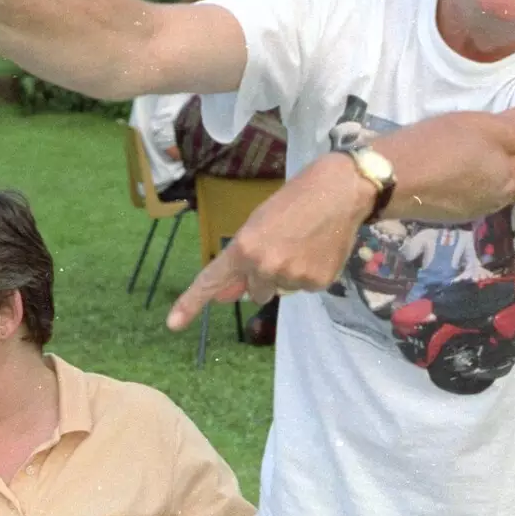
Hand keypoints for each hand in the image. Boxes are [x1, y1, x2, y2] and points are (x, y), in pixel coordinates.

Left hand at [166, 153, 373, 330]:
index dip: (191, 303)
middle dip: (263, 278)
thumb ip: (240, 263)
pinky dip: (309, 274)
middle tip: (282, 248)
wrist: (342, 191)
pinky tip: (318, 250)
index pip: (212, 280)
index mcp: (245, 248)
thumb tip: (227, 296)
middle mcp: (265, 267)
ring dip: (287, 276)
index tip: (172, 324)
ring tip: (304, 244)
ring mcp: (293, 278)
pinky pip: (304, 288)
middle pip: (255, 292)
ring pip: (281, 291)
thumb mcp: (258, 225)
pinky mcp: (317, 283)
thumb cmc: (295, 200)